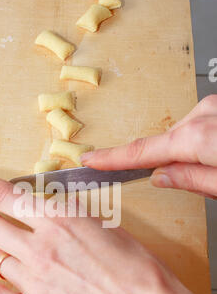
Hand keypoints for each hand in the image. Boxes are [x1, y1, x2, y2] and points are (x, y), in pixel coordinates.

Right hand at [81, 95, 216, 197]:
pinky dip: (204, 144)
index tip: (90, 160)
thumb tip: (160, 177)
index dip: (112, 158)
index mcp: (197, 137)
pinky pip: (199, 128)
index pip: (141, 152)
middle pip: (166, 147)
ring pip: (184, 138)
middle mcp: (202, 116)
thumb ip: (191, 179)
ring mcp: (211, 107)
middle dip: (173, 167)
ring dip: (192, 156)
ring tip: (216, 169)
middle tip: (201, 185)